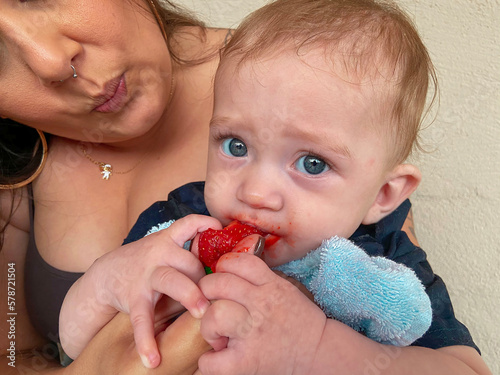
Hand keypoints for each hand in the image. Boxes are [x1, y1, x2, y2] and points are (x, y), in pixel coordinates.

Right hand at [64, 215, 220, 367]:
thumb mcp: (166, 251)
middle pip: (189, 261)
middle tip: (219, 294)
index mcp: (168, 241)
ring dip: (189, 295)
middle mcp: (158, 254)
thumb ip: (191, 256)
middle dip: (206, 278)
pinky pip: (142, 319)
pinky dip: (146, 340)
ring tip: (202, 314)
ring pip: (171, 280)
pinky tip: (153, 359)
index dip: (204, 223)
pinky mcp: (133, 297)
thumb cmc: (148, 264)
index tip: (219, 228)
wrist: (105, 275)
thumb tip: (227, 268)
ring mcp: (146, 275)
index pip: (187, 224)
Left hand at [196, 252, 326, 374]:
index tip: (223, 281)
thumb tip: (226, 269)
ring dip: (208, 327)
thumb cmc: (298, 321)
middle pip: (218, 284)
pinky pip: (211, 360)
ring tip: (218, 336)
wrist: (319, 354)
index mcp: (271, 286)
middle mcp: (261, 305)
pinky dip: (208, 362)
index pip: (237, 262)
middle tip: (213, 307)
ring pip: (214, 315)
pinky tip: (219, 358)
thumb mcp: (283, 288)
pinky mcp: (247, 362)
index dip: (223, 268)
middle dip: (207, 294)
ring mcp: (253, 333)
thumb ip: (258, 278)